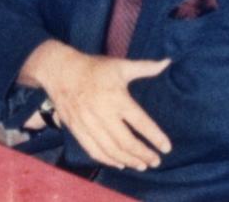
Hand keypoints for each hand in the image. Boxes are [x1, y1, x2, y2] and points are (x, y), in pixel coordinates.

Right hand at [20, 40, 171, 170]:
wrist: (60, 71)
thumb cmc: (94, 68)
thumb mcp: (120, 65)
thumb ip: (145, 67)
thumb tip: (167, 62)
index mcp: (117, 98)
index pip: (140, 122)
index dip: (155, 137)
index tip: (167, 147)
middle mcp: (103, 113)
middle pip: (126, 142)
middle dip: (143, 154)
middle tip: (156, 161)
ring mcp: (89, 124)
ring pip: (111, 150)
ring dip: (128, 160)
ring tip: (141, 165)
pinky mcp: (77, 130)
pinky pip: (94, 151)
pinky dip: (108, 160)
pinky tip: (119, 164)